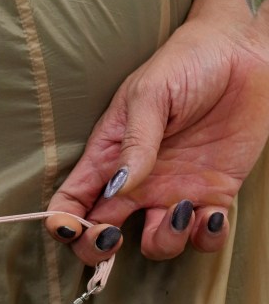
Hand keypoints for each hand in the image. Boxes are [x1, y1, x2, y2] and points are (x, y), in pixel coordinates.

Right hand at [47, 0, 268, 261]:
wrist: (241, 53)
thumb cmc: (185, 64)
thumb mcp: (148, 96)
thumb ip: (134, 144)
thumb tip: (119, 189)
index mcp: (109, 158)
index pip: (72, 200)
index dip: (62, 223)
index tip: (70, 229)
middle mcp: (136, 184)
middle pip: (101, 234)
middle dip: (98, 249)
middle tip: (113, 238)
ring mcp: (173, 193)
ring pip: (154, 245)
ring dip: (162, 242)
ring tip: (180, 210)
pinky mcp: (213, 196)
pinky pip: (204, 238)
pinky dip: (206, 239)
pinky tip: (211, 215)